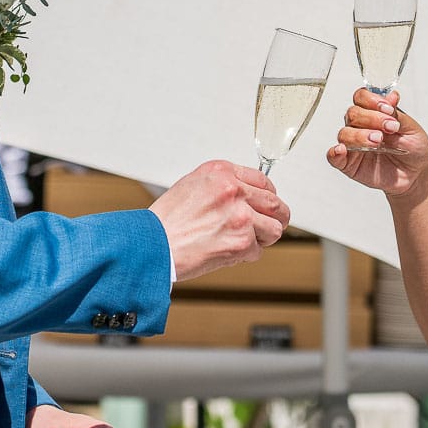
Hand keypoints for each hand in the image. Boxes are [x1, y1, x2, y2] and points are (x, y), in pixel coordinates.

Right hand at [150, 161, 289, 281]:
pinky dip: (244, 256)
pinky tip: (225, 252)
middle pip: (275, 204)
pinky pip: (257, 251)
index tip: (266, 205)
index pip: (263, 180)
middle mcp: (233, 190)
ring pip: (274, 229)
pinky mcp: (241, 242)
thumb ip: (223, 185)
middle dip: (275, 217)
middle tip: (268, 227)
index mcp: (221, 172)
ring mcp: (240, 216)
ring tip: (243, 242)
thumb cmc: (167, 219)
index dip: (268, 196)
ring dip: (262, 238)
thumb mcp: (193, 185)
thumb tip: (248, 194)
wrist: (152, 244)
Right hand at [327, 88, 427, 197]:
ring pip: (344, 133)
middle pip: (353, 113)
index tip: (387, 109)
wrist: (417, 174)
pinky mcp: (350, 164)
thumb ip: (397, 114)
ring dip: (359, 135)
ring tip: (378, 141)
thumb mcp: (412, 128)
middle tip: (389, 128)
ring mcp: (354, 145)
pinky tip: (342, 150)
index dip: (371, 100)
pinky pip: (334, 157)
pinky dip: (335, 153)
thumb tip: (391, 96)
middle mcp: (360, 126)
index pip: (361, 97)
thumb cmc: (414, 148)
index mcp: (374, 113)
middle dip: (371, 118)